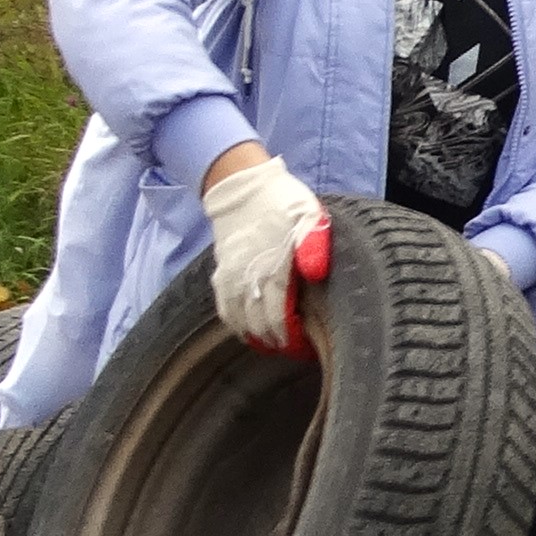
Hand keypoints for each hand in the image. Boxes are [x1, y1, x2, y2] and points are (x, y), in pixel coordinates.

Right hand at [201, 146, 332, 352]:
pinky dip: (235, 324)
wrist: (240, 185)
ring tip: (271, 346)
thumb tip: (315, 273)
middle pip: (259, 322)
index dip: (290, 336)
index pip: (279, 314)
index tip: (304, 347)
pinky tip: (247, 332)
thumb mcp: (308, 214)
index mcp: (274, 265)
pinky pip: (224, 308)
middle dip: (275, 341)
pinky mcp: (221, 273)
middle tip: (291, 350)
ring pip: (239, 320)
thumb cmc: (282, 201)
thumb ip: (314, 242)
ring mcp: (231, 276)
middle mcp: (249, 276)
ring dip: (255, 336)